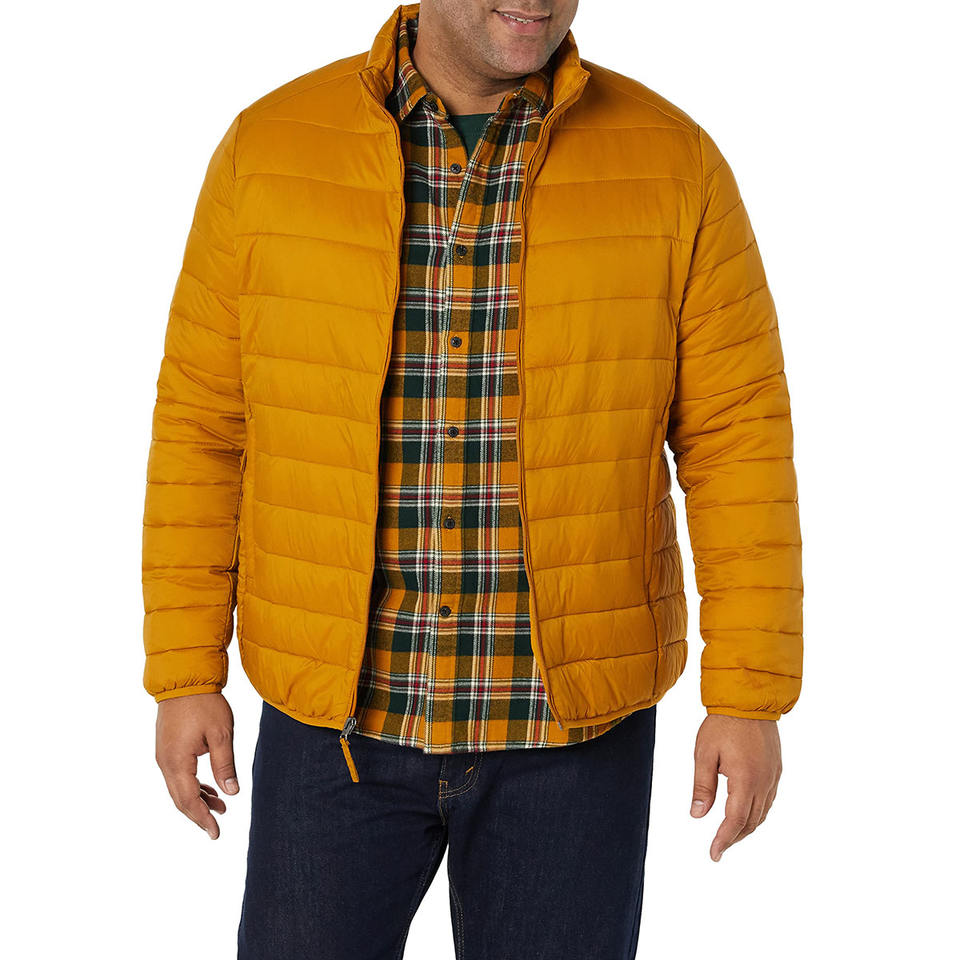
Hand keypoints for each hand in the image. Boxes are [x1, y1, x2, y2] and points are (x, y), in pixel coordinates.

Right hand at [155, 692, 238, 838]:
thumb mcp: (221, 734)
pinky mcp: (167, 748)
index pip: (189, 800)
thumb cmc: (204, 704)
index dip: (202, 818)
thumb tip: (231, 792)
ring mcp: (164, 755)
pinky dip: (193, 785)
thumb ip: (225, 765)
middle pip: (180, 799)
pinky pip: (178, 775)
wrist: (184, 679)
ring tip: (220, 807)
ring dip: (198, 799)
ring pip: (179, 788)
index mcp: (177, 762)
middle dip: (199, 814)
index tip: (215, 833)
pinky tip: (209, 789)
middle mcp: (165, 762)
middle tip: (216, 827)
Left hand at [690, 714, 781, 860]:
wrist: (749, 700)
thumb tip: (698, 815)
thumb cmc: (723, 724)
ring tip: (729, 834)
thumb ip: (702, 786)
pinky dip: (757, 812)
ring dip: (747, 827)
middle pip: (751, 821)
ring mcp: (773, 776)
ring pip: (763, 813)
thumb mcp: (704, 754)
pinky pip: (769, 799)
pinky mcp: (777, 769)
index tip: (714, 854)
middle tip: (718, 847)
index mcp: (745, 779)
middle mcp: (764, 782)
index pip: (735, 820)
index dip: (724, 840)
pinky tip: (746, 812)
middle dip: (734, 837)